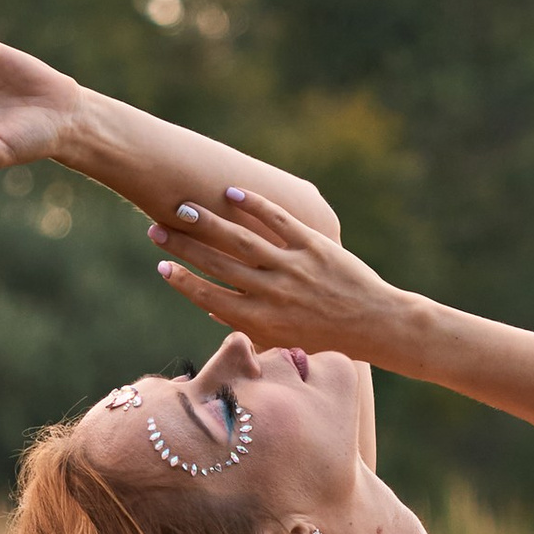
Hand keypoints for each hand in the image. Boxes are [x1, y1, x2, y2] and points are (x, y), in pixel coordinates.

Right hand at [147, 187, 408, 360]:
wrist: (376, 324)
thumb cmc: (327, 338)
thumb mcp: (284, 341)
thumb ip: (249, 329)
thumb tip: (214, 313)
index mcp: (263, 321)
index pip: (212, 299)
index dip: (185, 283)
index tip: (161, 268)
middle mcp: (274, 294)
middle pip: (219, 265)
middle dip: (185, 246)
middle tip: (157, 229)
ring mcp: (294, 268)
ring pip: (243, 240)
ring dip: (210, 222)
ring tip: (184, 207)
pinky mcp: (315, 245)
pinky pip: (279, 221)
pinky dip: (255, 205)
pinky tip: (232, 191)